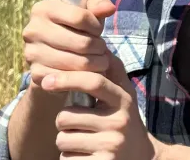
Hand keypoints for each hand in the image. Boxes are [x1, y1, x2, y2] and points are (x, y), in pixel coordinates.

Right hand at [23, 0, 116, 89]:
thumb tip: (109, 9)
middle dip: (99, 47)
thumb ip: (98, 4)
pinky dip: (85, 77)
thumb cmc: (73, 26)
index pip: (80, 17)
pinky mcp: (36, 74)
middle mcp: (33, 30)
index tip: (98, 30)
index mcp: (43, 9)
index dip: (96, 26)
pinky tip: (89, 72)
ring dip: (96, 63)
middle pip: (82, 43)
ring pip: (78, 62)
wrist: (53, 55)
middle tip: (102, 49)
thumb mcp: (85, 9)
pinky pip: (70, 78)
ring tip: (100, 60)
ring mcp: (32, 53)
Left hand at [44, 61, 164, 159]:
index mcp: (124, 99)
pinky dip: (70, 157)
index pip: (94, 81)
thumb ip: (111, 71)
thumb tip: (97, 41)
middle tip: (78, 124)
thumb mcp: (123, 96)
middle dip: (64, 121)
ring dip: (66, 140)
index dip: (67, 78)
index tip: (46, 80)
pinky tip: (86, 155)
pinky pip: (67, 158)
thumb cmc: (123, 121)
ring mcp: (111, 145)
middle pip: (67, 116)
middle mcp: (120, 122)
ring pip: (63, 139)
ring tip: (83, 140)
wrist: (142, 159)